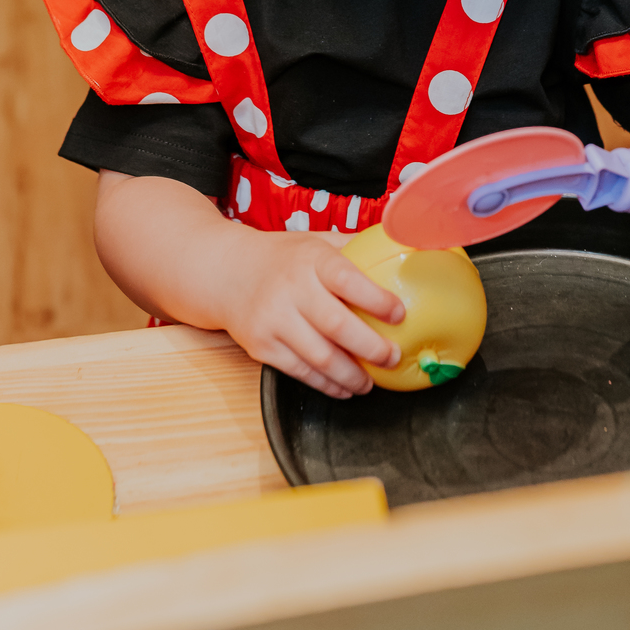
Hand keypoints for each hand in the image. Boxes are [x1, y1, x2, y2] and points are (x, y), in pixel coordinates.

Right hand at [220, 227, 405, 400]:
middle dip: (371, 348)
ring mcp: (274, 320)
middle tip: (392, 357)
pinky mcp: (262, 346)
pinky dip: (326, 385)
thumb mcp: (315, 241)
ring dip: (351, 375)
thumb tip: (403, 248)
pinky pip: (300, 372)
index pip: (348, 279)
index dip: (377, 299)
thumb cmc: (282, 257)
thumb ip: (354, 248)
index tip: (400, 314)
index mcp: (311, 260)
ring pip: (320, 357)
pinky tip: (344, 387)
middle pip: (337, 326)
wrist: (225, 273)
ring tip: (370, 382)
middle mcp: (292, 289)